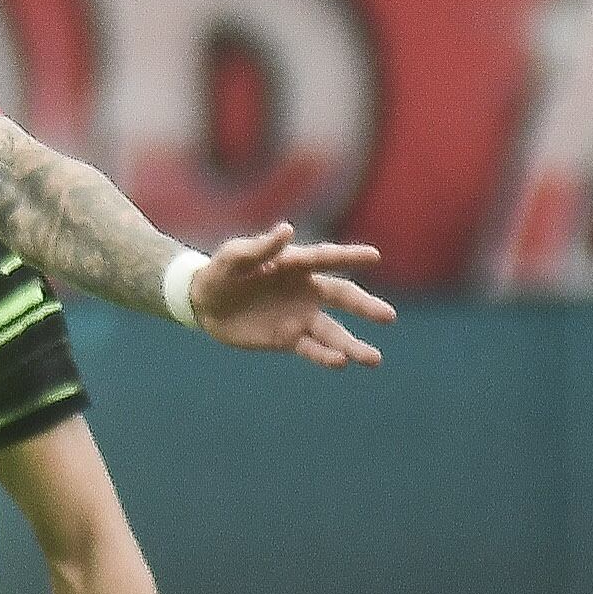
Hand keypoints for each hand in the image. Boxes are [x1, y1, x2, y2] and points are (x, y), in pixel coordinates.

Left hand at [190, 223, 395, 367]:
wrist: (204, 304)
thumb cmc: (221, 272)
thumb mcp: (233, 257)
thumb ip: (259, 247)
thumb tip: (287, 229)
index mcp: (295, 264)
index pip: (326, 258)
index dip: (349, 256)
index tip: (374, 256)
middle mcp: (307, 290)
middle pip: (342, 297)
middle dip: (365, 306)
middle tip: (388, 316)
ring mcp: (301, 316)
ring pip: (333, 331)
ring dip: (352, 345)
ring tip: (373, 359)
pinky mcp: (289, 339)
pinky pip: (312, 349)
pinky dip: (326, 357)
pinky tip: (341, 363)